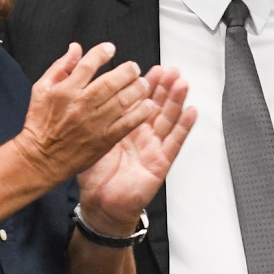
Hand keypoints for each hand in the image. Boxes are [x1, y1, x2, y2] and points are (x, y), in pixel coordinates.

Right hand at [14, 43, 154, 184]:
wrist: (41, 158)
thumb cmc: (40, 123)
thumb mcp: (42, 90)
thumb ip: (60, 67)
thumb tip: (76, 48)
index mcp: (65, 91)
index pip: (88, 65)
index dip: (102, 53)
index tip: (111, 48)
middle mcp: (81, 105)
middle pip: (110, 82)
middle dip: (127, 71)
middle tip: (134, 67)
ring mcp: (93, 123)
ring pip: (122, 101)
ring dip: (138, 89)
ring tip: (143, 83)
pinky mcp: (104, 139)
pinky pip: (127, 123)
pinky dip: (140, 113)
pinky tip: (147, 105)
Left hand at [77, 66, 195, 232]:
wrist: (100, 204)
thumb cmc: (95, 177)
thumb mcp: (90, 141)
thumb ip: (91, 119)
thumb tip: (83, 95)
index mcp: (125, 129)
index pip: (138, 102)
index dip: (145, 86)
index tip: (149, 69)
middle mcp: (142, 136)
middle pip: (157, 107)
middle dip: (164, 88)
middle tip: (169, 70)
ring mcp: (153, 148)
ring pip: (168, 119)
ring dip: (176, 100)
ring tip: (181, 83)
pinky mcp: (161, 163)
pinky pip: (175, 142)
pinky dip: (184, 127)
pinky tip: (191, 111)